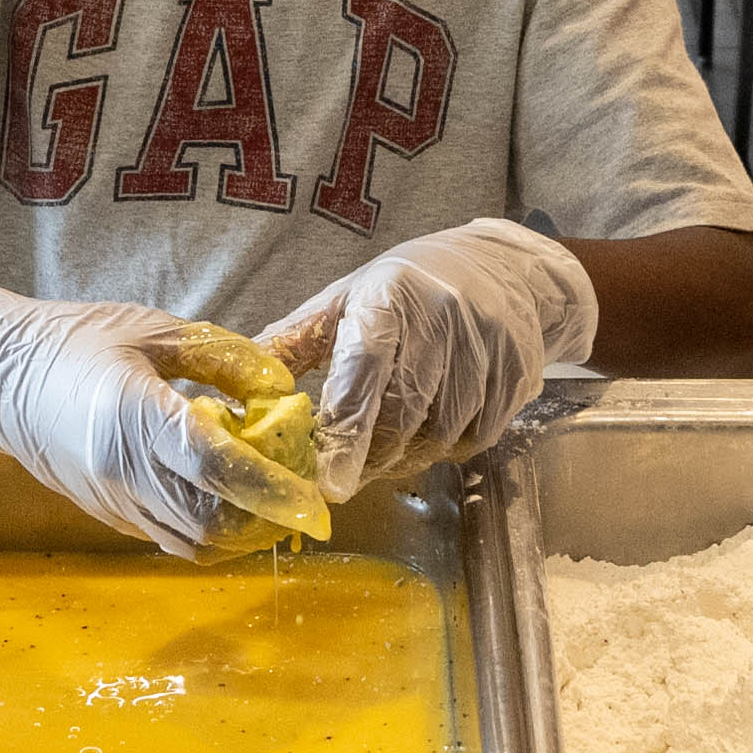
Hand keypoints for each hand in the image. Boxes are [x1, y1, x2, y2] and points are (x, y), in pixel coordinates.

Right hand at [0, 255, 328, 560]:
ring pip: (192, 541)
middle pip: (212, 520)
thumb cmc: (75, 339)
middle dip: (265, 517)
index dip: (271, 487)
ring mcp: (111, 500)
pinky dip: (206, 530)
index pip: (216, 467)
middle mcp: (123, 471)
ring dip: (238, 531)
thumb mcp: (154, 328)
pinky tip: (221, 497)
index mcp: (135, 417)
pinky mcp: (105, 514)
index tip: (313, 496)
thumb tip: (280, 388)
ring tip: (266, 499)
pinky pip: (168, 537)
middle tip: (298, 494)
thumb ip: (224, 357)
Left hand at [266, 218, 597, 498]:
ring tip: (387, 445)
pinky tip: (430, 428)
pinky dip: (444, 448)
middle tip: (345, 473)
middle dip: (368, 457)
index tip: (329, 482)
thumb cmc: (407, 289)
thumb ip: (291, 343)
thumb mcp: (344, 300)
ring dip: (406, 456)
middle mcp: (442, 322)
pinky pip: (472, 440)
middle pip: (401, 417)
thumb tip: (238, 387)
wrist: (502, 270)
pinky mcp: (514, 378)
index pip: (363, 374)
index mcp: (389, 299)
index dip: (345, 435)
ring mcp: (485, 351)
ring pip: (437, 437)